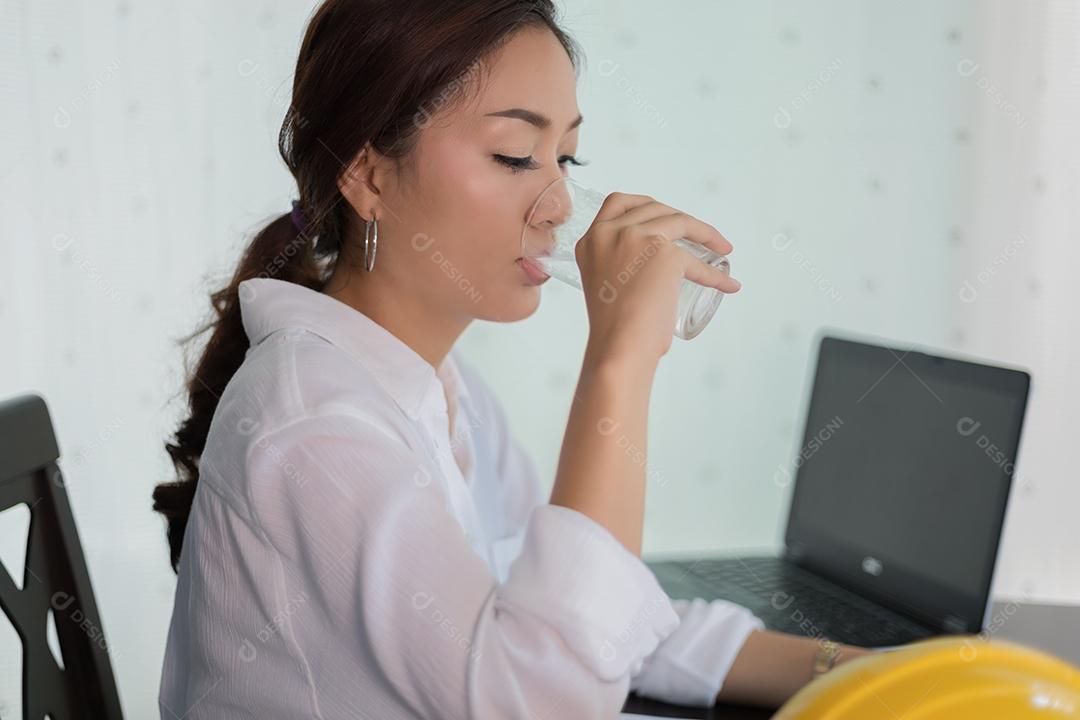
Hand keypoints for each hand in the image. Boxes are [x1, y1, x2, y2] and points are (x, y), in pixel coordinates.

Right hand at [576, 192, 740, 366]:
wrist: (618, 348)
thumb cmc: (614, 330)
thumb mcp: (606, 284)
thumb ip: (619, 267)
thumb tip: (652, 269)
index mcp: (591, 241)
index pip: (617, 203)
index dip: (644, 205)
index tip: (664, 215)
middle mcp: (610, 233)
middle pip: (653, 207)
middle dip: (680, 218)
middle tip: (698, 235)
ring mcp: (636, 238)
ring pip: (680, 221)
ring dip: (706, 233)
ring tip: (721, 249)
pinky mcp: (663, 252)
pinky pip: (698, 260)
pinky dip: (716, 275)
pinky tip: (727, 284)